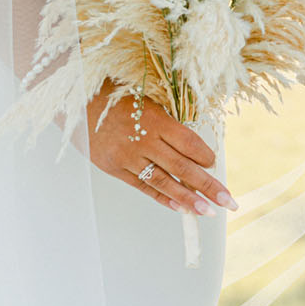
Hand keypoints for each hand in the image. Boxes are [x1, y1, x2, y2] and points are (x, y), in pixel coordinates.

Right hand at [86, 86, 235, 215]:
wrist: (76, 98)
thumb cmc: (117, 93)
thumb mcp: (146, 99)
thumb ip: (167, 122)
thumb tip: (193, 150)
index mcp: (155, 118)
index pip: (188, 143)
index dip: (205, 157)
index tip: (215, 164)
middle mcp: (143, 140)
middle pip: (182, 167)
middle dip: (208, 186)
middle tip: (228, 202)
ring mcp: (127, 157)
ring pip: (164, 182)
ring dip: (188, 199)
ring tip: (207, 212)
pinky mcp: (113, 168)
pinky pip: (143, 187)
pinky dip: (162, 198)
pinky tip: (179, 207)